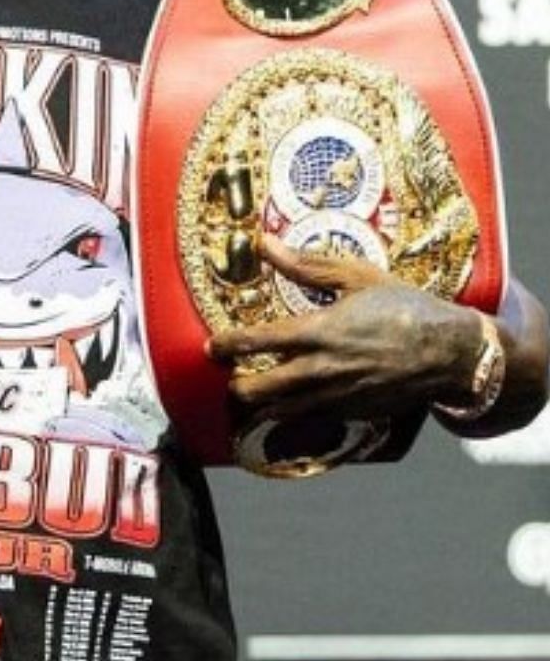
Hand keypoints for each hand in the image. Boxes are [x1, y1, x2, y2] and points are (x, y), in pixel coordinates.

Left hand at [206, 234, 483, 423]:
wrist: (452, 354)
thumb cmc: (405, 308)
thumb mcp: (357, 277)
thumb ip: (305, 264)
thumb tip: (263, 242)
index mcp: (318, 333)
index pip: (255, 342)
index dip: (226, 345)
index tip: (212, 346)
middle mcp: (320, 371)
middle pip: (257, 390)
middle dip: (235, 386)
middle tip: (230, 374)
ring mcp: (335, 398)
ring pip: (278, 412)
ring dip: (259, 404)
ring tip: (251, 392)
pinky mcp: (351, 416)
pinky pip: (308, 420)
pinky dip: (291, 415)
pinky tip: (287, 404)